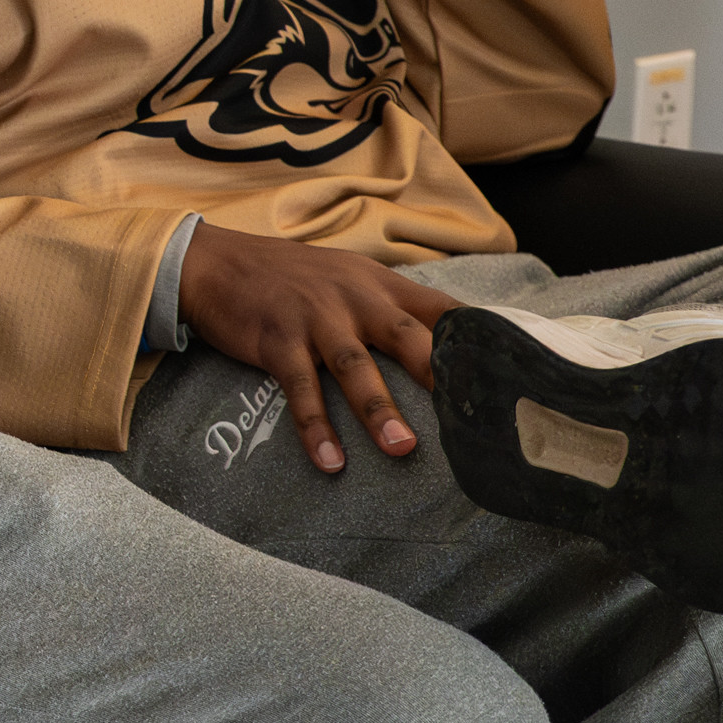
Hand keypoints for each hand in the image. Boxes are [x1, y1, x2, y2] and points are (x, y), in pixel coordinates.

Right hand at [174, 224, 452, 470]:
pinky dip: (314, 426)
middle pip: (406, 336)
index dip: (474, 340)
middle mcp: (353, 298)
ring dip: (378, 408)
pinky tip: (329, 460)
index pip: (441, 309)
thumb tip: (438, 348)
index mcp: (380, 284)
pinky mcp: (276, 340)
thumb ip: (390, 306)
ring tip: (402, 448)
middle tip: (466, 415)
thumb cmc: (289, 276)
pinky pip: (299, 389)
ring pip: (354, 366)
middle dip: (436, 374)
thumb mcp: (348, 277)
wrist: (215, 262)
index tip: (507, 374)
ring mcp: (314, 319)